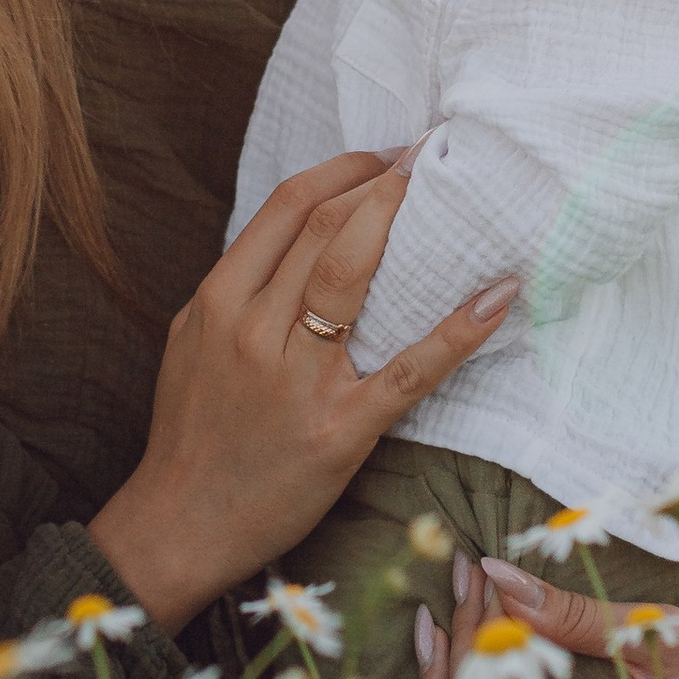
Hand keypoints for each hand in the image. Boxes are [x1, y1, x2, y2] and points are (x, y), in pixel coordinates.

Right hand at [86, 154, 516, 635]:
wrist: (182, 524)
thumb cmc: (192, 432)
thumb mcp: (193, 341)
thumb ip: (237, 287)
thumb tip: (296, 236)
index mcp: (219, 302)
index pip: (287, 208)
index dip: (344, 168)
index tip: (385, 154)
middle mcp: (256, 331)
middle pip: (327, 228)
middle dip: (385, 181)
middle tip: (431, 157)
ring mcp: (299, 381)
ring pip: (356, 276)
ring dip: (407, 223)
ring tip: (455, 193)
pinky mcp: (340, 430)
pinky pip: (408, 369)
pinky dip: (457, 329)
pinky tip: (496, 295)